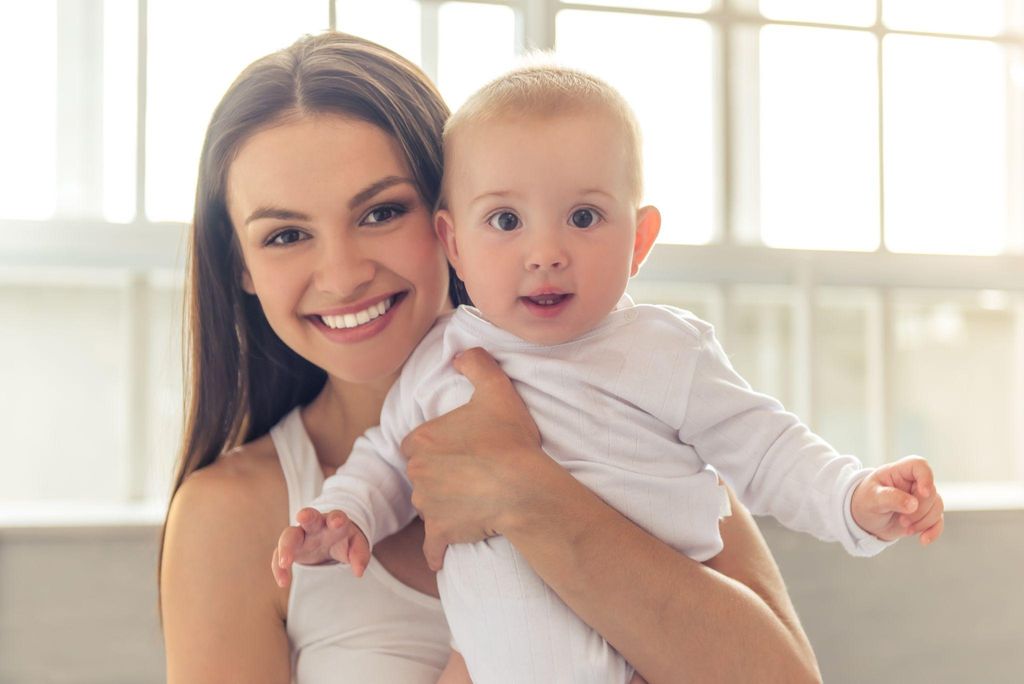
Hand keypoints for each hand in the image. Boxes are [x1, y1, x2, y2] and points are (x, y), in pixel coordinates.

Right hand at [271, 507, 369, 587]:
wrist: (329, 539)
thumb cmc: (343, 539)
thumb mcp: (356, 544)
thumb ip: (360, 555)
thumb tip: (359, 571)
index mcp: (333, 523)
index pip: (336, 516)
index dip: (337, 518)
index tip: (338, 521)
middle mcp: (315, 527)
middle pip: (309, 518)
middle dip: (307, 516)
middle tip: (303, 516)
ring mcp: (300, 537)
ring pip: (289, 536)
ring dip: (286, 547)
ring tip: (285, 562)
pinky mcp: (290, 549)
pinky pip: (279, 556)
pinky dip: (279, 568)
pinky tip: (283, 581)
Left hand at [401, 347, 544, 570]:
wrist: (521, 488)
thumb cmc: (508, 441)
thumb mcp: (496, 391)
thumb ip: (477, 364)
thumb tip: (461, 354)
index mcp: (421, 440)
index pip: (416, 443)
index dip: (437, 445)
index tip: (459, 448)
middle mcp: (417, 473)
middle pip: (421, 474)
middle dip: (439, 475)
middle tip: (469, 474)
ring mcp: (427, 505)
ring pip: (429, 505)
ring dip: (444, 506)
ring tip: (474, 501)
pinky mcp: (440, 532)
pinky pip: (432, 546)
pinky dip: (436, 550)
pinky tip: (442, 554)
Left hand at [851, 455, 943, 544]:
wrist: (865, 519)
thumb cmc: (865, 502)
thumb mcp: (872, 498)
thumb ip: (890, 498)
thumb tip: (913, 505)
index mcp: (898, 472)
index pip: (919, 465)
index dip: (926, 477)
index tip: (922, 493)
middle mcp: (913, 483)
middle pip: (931, 492)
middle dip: (920, 510)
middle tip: (902, 521)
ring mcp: (921, 499)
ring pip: (937, 507)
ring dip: (924, 522)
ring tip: (906, 529)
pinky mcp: (925, 514)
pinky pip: (938, 521)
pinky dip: (933, 531)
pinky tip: (923, 540)